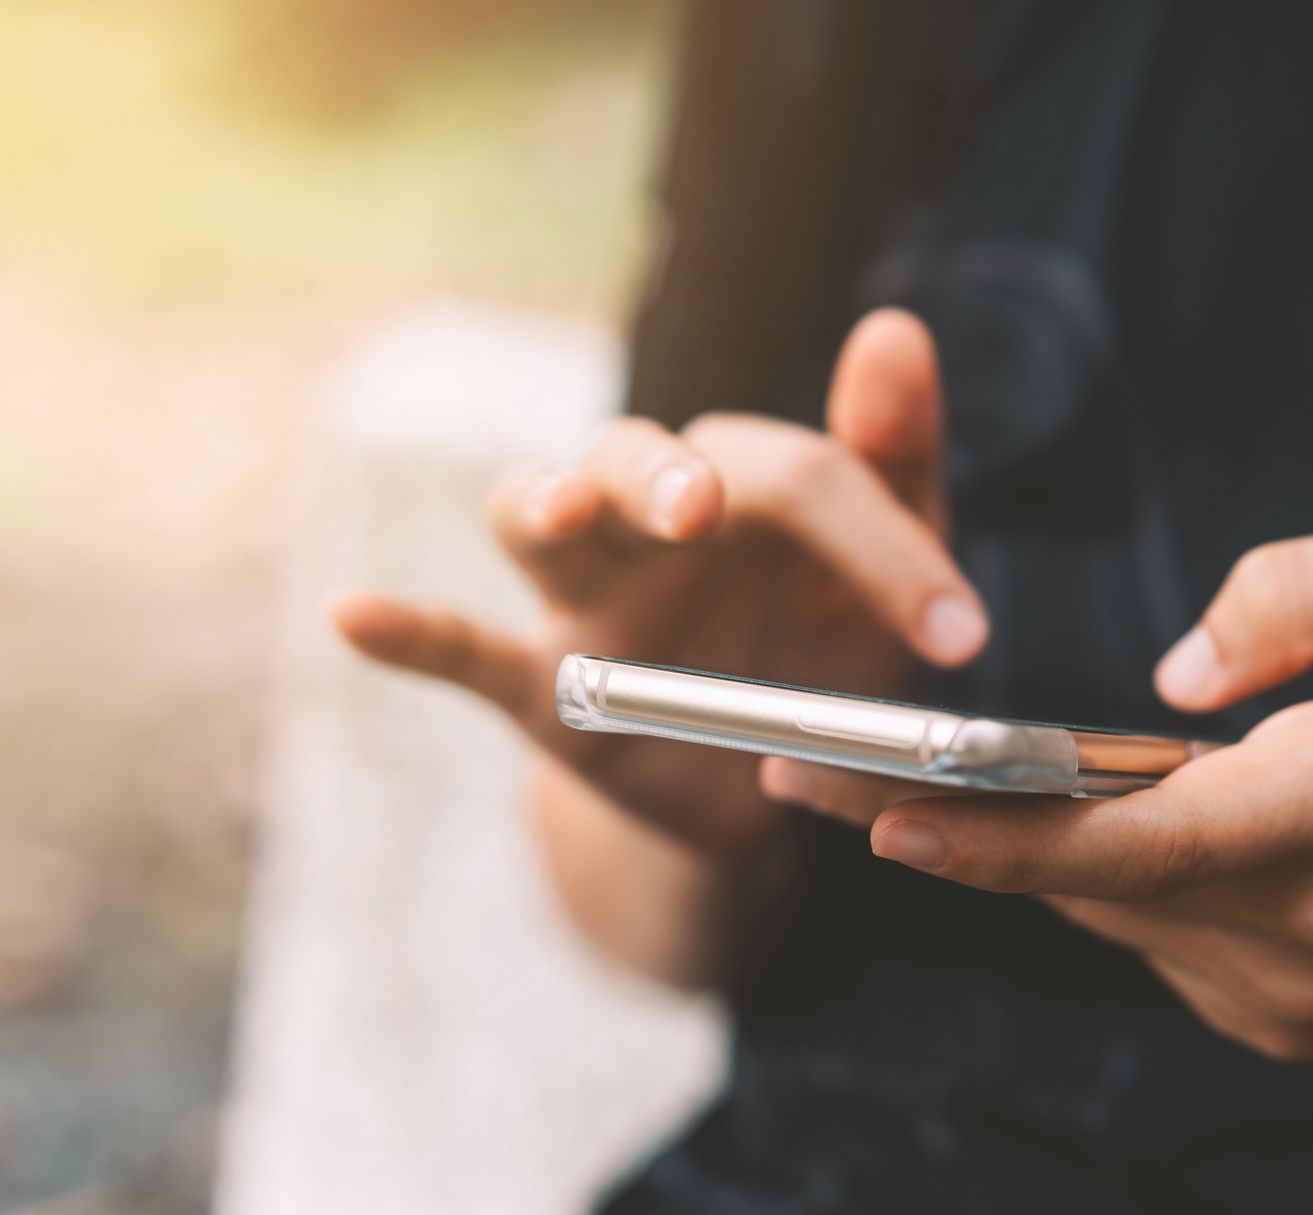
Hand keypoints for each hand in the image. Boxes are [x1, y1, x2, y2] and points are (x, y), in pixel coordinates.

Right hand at [330, 309, 987, 859]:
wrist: (765, 792)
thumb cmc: (824, 655)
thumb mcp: (883, 575)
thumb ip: (893, 459)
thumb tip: (897, 324)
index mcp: (743, 488)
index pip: (796, 479)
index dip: (882, 547)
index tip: (963, 637)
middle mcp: (650, 522)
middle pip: (630, 457)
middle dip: (660, 475)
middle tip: (701, 508)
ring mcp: (584, 599)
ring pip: (532, 516)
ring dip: (541, 504)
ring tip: (557, 510)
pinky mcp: (538, 685)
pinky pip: (459, 651)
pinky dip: (407, 634)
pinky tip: (349, 615)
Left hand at [763, 517, 1312, 1059]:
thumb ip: (1305, 590)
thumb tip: (1175, 672)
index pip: (1140, 841)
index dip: (1001, 832)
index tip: (880, 810)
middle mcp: (1308, 933)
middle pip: (1081, 883)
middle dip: (937, 825)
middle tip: (805, 771)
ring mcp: (1291, 997)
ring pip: (1100, 910)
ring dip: (1004, 848)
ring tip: (893, 780)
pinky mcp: (1280, 1020)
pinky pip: (1145, 935)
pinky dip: (1092, 876)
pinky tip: (1053, 820)